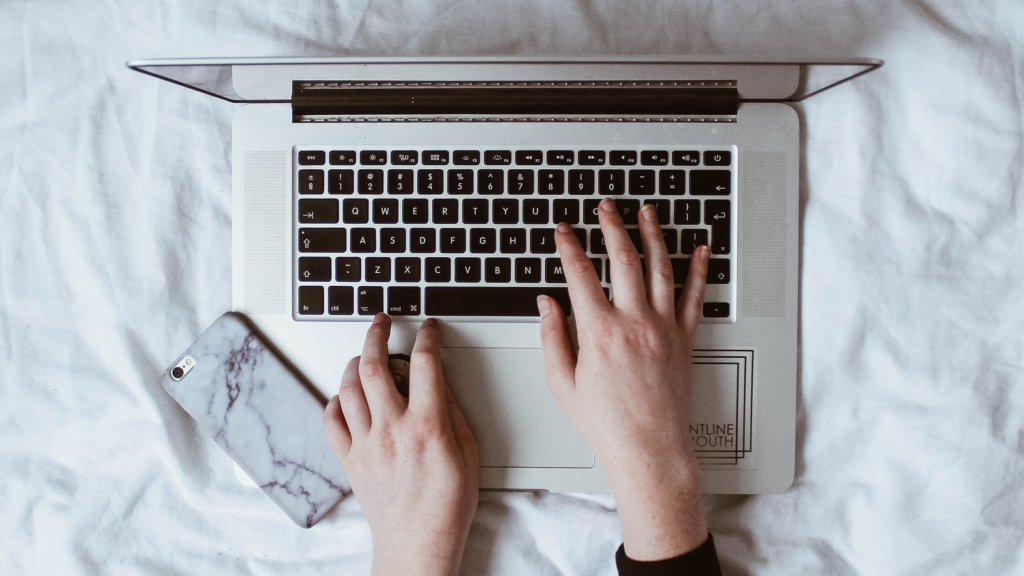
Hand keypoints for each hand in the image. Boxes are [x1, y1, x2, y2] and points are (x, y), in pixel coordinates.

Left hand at [323, 315, 478, 575]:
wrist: (418, 543)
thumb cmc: (448, 505)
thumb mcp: (468, 452)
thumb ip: (452, 412)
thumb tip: (438, 383)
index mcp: (428, 425)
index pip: (425, 363)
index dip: (427, 336)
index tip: (428, 328)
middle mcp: (392, 429)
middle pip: (374, 365)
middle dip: (376, 334)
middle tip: (381, 321)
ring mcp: (366, 444)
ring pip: (348, 388)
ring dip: (354, 363)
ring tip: (362, 356)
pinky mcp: (349, 459)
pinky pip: (331, 420)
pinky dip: (335, 401)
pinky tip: (346, 397)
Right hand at [538, 199, 710, 560]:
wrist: (649, 448)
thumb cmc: (606, 423)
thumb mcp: (562, 384)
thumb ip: (552, 338)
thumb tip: (546, 304)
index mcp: (599, 333)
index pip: (580, 275)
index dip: (569, 246)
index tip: (564, 231)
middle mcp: (634, 324)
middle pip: (624, 260)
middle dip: (612, 227)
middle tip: (606, 207)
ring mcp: (663, 329)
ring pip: (661, 269)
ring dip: (653, 235)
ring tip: (647, 213)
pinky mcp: (684, 339)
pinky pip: (694, 297)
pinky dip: (698, 270)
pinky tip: (699, 249)